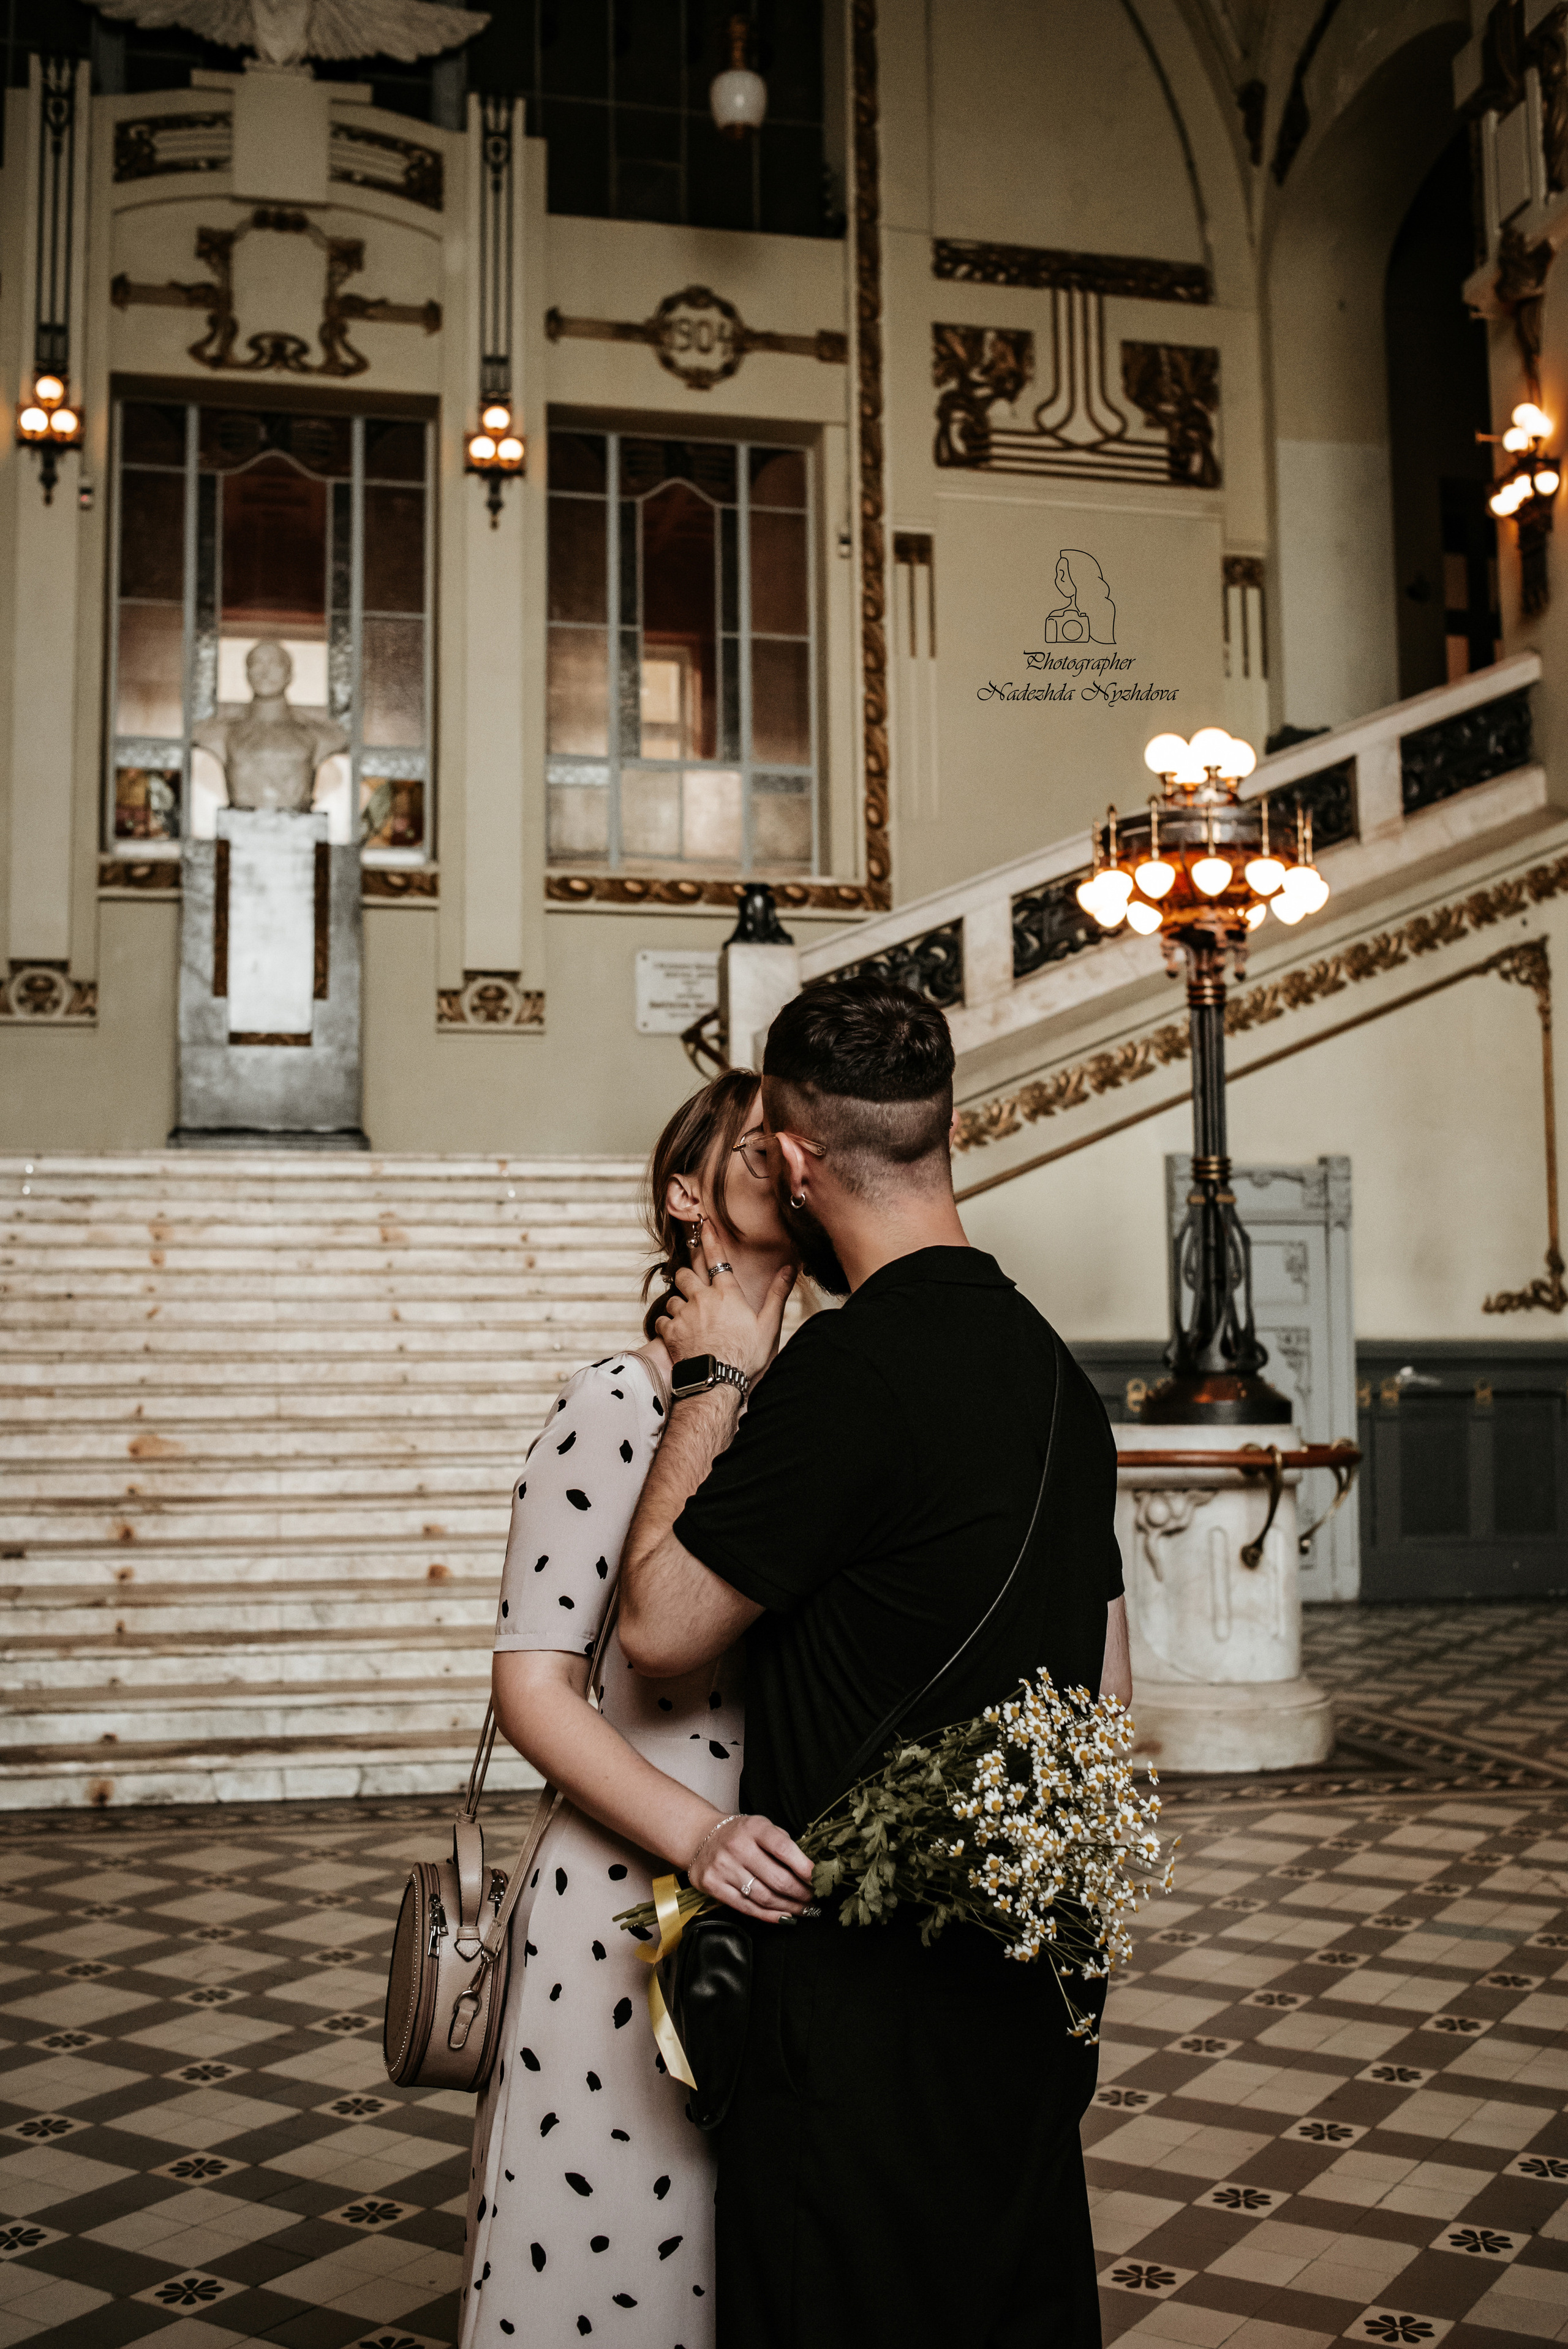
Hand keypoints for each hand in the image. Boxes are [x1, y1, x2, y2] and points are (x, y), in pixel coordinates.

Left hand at [657, 1230, 794, 1384]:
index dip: (709, 1238)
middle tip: (691, 1281)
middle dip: (687, 1274)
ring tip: (687, 1315)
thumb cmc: (746, 1355)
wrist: (718, 1381)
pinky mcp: (670, 1332)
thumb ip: (777, 1294)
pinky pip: (662, 1320)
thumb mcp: (768, 1324)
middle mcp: (702, 1298)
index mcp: (727, 1294)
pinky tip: (675, 1331)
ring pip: (673, 1298)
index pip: (717, 1258)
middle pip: (686, 1274)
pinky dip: (667, 1324)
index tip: (703, 1222)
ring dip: (679, 1303)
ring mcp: (683, 1314)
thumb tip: (790, 1268)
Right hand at [687, 1812, 813, 1921]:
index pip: (784, 1849)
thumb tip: (810, 1871)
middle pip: (777, 1878)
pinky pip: (746, 1907)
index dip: (805, 1867)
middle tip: (813, 1899)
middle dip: (801, 1893)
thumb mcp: (761, 1827)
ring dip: (789, 1907)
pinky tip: (784, 1916)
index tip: (818, 1880)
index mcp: (754, 1828)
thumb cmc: (740, 1834)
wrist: (700, 1836)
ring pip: (764, 1897)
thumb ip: (782, 1844)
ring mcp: (723, 1867)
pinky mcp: (713, 1885)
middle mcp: (737, 1846)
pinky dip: (769, 1915)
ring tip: (803, 1910)